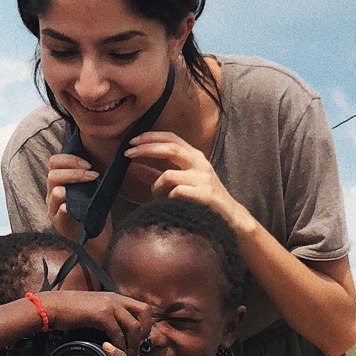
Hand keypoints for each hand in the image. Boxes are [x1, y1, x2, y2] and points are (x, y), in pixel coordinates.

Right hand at [37, 291, 152, 355]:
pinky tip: (113, 351)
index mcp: (115, 297)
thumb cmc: (69, 309)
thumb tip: (114, 328)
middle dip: (145, 332)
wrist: (53, 306)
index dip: (145, 324)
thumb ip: (106, 314)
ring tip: (129, 355)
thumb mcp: (93, 307)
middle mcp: (116, 298)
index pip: (142, 307)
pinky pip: (118, 333)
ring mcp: (110, 305)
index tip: (139, 338)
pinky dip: (119, 345)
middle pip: (145, 312)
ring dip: (133, 343)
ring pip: (134, 325)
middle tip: (137, 346)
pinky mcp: (101, 314)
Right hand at [45, 153, 97, 239]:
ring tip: (91, 183)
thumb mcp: (90, 188)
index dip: (70, 159)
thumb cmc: (93, 210)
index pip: (54, 162)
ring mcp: (53, 210)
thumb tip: (106, 152)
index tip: (89, 164)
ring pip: (54, 192)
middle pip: (53, 175)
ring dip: (72, 184)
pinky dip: (64, 208)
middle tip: (94, 174)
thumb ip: (88, 174)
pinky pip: (58, 213)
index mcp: (58, 183)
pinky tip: (71, 206)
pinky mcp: (60, 225)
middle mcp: (52, 195)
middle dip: (75, 172)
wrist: (95, 237)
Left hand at [125, 132, 249, 229]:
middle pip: (171, 148)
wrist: (228, 218)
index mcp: (194, 157)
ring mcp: (203, 179)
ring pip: (168, 176)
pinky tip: (170, 204)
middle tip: (127, 154)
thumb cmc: (199, 199)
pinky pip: (176, 193)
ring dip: (156, 187)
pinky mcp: (205, 195)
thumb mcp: (178, 182)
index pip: (172, 138)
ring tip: (157, 198)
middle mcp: (200, 163)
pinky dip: (168, 199)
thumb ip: (155, 175)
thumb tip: (131, 167)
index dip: (151, 137)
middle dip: (146, 149)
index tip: (132, 141)